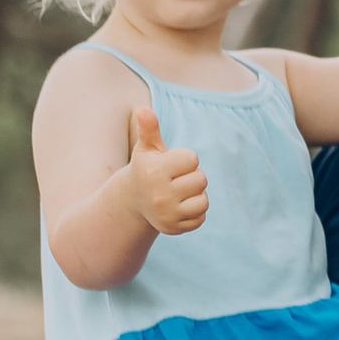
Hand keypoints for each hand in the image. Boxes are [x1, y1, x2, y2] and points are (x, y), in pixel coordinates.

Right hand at [127, 105, 207, 237]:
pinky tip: (181, 206)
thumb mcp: (146, 147)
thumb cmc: (146, 167)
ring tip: (181, 192)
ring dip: (196, 194)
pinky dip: (195, 210)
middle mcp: (159, 195)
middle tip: (177, 179)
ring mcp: (167, 214)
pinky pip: (201, 217)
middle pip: (201, 179)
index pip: (192, 159)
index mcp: (154, 172)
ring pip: (204, 200)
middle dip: (193, 176)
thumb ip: (149, 128)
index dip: (186, 159)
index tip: (173, 164)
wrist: (134, 200)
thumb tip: (143, 110)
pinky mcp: (174, 229)